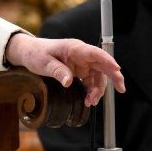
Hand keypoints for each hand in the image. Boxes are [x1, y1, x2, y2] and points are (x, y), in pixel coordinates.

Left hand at [5, 35, 124, 106]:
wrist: (30, 53)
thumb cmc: (36, 54)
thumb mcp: (44, 63)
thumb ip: (57, 71)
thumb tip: (68, 82)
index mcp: (75, 48)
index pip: (96, 53)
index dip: (108, 61)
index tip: (117, 70)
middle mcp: (82, 55)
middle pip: (103, 64)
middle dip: (113, 76)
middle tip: (121, 89)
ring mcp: (82, 63)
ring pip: (98, 76)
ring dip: (98, 89)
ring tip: (91, 102)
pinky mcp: (79, 70)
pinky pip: (91, 81)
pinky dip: (92, 90)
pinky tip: (89, 99)